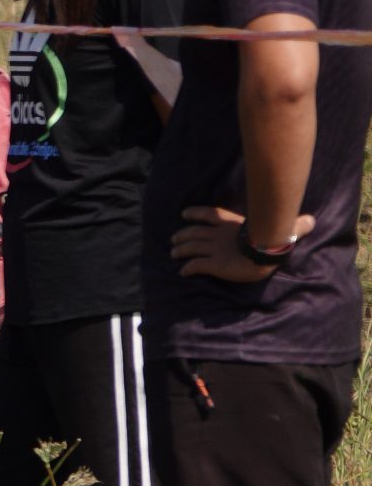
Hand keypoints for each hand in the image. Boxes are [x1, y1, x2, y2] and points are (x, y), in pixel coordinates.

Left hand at [171, 206, 313, 283]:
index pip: (207, 213)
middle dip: (181, 236)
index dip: (194, 213)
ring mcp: (213, 249)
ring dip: (180, 250)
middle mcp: (217, 234)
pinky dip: (187, 268)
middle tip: (173, 240)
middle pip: (192, 232)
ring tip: (174, 254)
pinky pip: (195, 265)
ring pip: (189, 248)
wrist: (265, 253)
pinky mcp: (213, 264)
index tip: (183, 215)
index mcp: (229, 222)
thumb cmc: (273, 239)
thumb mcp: (281, 228)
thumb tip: (312, 220)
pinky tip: (183, 272)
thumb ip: (292, 225)